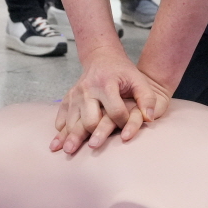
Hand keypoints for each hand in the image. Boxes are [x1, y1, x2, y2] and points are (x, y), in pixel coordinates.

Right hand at [52, 46, 170, 153]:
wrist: (102, 57)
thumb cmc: (123, 72)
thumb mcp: (138, 80)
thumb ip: (147, 98)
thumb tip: (150, 118)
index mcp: (107, 84)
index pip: (115, 111)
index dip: (123, 123)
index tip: (126, 130)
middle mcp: (88, 89)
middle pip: (90, 119)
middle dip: (92, 134)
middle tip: (93, 148)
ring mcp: (76, 94)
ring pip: (72, 120)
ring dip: (71, 136)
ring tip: (68, 150)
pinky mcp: (68, 98)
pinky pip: (62, 115)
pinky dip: (60, 129)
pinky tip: (58, 141)